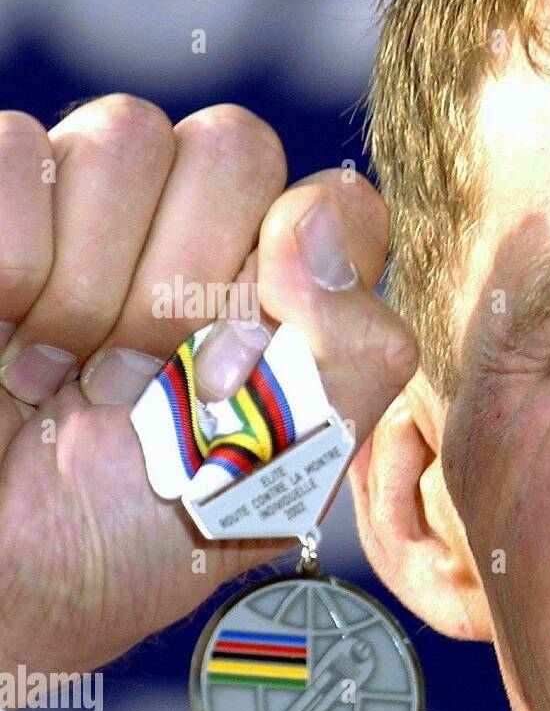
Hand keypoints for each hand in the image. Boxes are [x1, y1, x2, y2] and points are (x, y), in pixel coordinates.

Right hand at [0, 96, 416, 702]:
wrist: (5, 578)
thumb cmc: (140, 532)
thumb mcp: (284, 472)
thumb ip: (354, 353)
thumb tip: (317, 220)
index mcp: (286, 291)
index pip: (337, 201)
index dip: (292, 275)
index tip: (234, 371)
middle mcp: (199, 231)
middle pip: (234, 146)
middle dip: (184, 280)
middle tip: (141, 379)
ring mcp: (93, 205)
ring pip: (127, 133)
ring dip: (90, 282)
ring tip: (65, 369)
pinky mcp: (1, 199)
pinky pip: (18, 148)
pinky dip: (9, 261)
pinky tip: (3, 333)